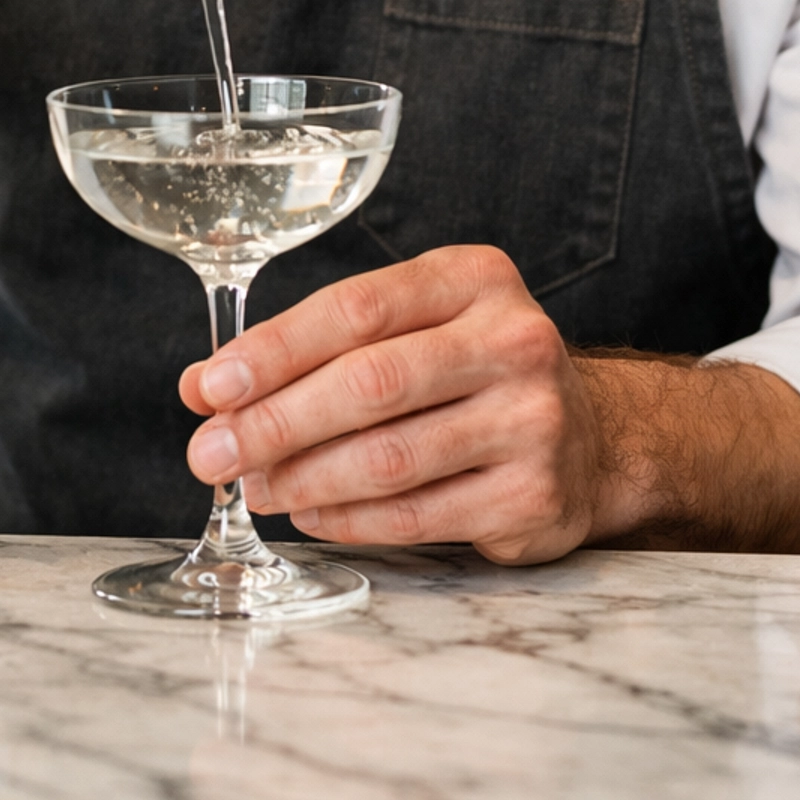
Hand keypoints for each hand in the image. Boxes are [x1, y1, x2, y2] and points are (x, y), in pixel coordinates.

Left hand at [179, 246, 608, 564]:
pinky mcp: (533, 497)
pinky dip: (348, 520)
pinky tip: (309, 514)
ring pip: (389, 459)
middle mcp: (513, 341)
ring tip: (255, 486)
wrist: (592, 439)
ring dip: (303, 479)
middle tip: (211, 452)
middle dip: (274, 423)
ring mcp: (531, 421)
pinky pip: (417, 516)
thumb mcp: (415, 325)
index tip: (211, 384)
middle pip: (369, 384)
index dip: (275, 349)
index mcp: (475, 279)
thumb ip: (320, 345)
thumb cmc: (474, 371)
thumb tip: (207, 385)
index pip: (357, 309)